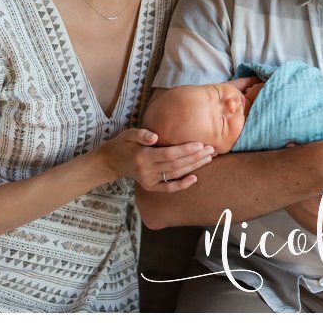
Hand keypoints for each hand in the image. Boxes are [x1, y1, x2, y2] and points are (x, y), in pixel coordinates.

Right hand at [97, 127, 212, 190]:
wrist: (111, 161)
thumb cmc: (122, 143)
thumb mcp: (128, 134)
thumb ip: (141, 134)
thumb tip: (155, 136)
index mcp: (142, 155)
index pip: (169, 154)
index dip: (185, 150)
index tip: (200, 144)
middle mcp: (147, 170)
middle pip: (176, 165)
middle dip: (195, 158)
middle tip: (211, 150)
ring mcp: (149, 180)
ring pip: (175, 175)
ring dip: (193, 167)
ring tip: (209, 158)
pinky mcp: (150, 187)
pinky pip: (168, 188)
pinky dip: (182, 185)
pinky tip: (195, 178)